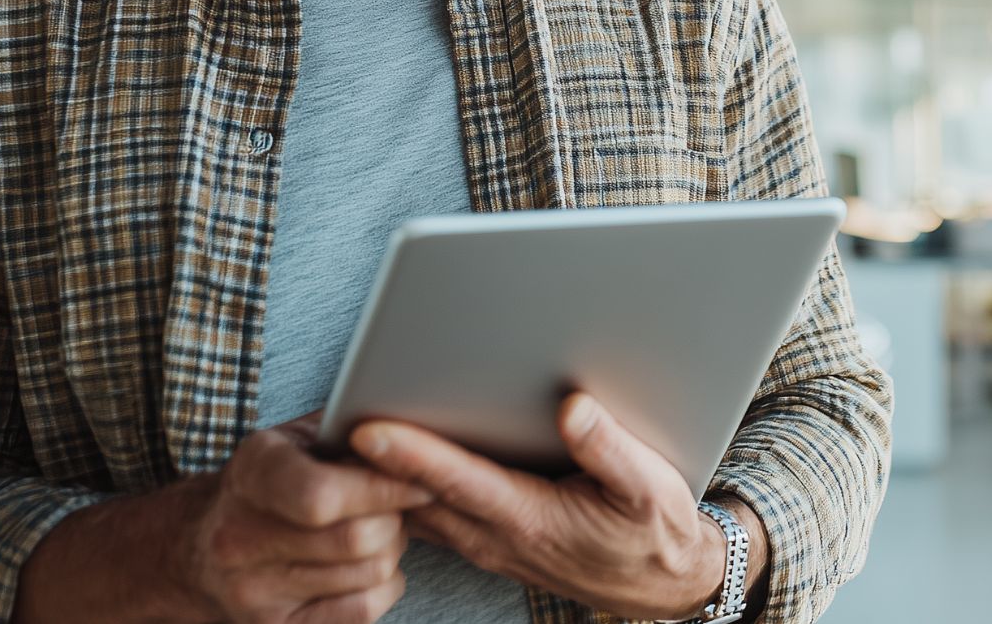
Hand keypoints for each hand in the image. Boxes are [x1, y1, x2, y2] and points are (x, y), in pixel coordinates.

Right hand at [180, 410, 430, 623]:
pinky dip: (385, 583)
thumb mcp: (296, 438)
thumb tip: (414, 433)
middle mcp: (241, 537)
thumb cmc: (271, 481)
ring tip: (378, 528)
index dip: (383, 487)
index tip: (418, 476)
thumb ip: (349, 428)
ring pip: (370, 571)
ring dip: (393, 547)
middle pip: (358, 537)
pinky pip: (363, 609)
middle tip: (398, 502)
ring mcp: (253, 591)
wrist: (199, 546)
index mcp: (251, 474)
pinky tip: (368, 563)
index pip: (321, 494)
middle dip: (396, 516)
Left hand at [349, 392, 733, 619]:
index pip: (458, 482)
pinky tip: (387, 465)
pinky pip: (430, 518)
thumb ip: (608, 448)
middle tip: (332, 414)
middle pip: (419, 498)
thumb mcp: (649, 489)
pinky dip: (403, 493)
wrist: (660, 585)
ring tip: (343, 430)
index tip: (369, 430)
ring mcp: (487, 544)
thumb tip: (571, 406)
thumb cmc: (654, 532)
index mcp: (532, 518)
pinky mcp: (488, 542)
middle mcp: (497, 535)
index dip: (412, 456)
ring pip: (418, 511)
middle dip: (373, 464)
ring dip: (381, 481)